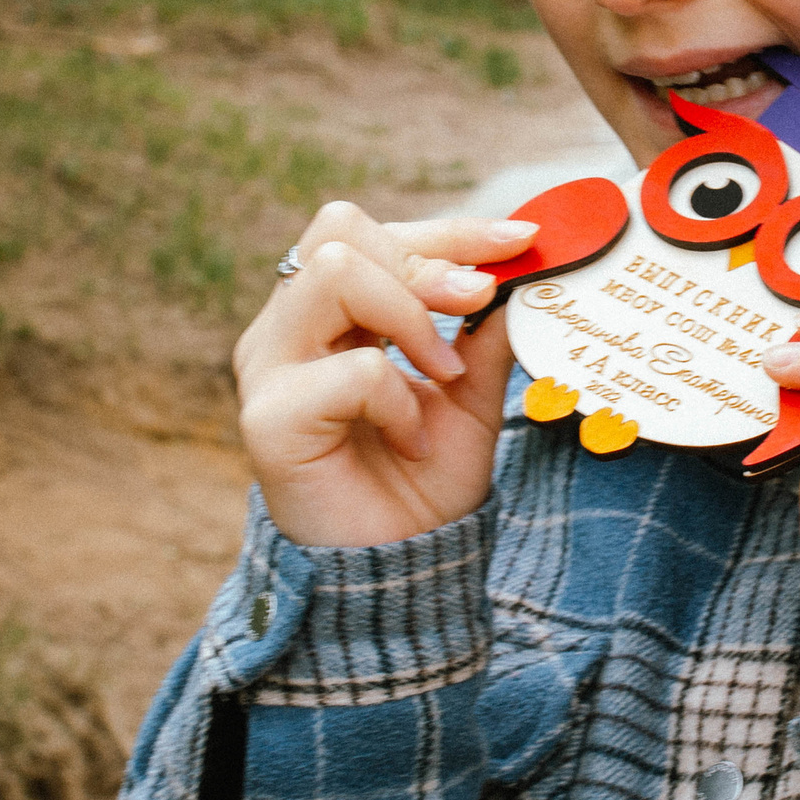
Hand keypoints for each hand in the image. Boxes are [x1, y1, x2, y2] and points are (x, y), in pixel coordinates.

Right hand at [232, 201, 535, 548]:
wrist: (397, 571)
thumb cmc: (422, 479)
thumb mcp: (471, 392)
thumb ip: (487, 330)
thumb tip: (530, 265)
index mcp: (326, 314)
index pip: (369, 231)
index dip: (449, 228)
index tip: (523, 240)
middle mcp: (286, 330)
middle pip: (340, 231)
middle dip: (426, 257)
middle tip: (477, 301)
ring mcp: (269, 370)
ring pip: (334, 273)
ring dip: (411, 316)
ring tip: (444, 377)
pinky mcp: (270, 419)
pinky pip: (354, 368)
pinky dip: (402, 399)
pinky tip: (412, 441)